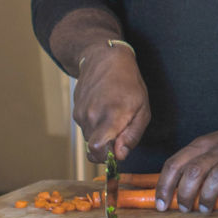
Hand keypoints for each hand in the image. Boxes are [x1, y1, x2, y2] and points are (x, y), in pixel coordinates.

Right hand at [71, 42, 149, 163]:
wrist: (105, 59)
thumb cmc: (129, 83)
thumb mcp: (143, 109)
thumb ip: (132, 135)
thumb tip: (120, 156)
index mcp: (112, 115)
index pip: (97, 148)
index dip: (106, 157)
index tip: (116, 152)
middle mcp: (92, 116)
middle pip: (94, 148)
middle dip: (107, 147)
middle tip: (121, 130)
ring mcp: (81, 113)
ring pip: (89, 138)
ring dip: (101, 134)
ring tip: (113, 114)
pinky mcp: (75, 111)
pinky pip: (85, 128)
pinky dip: (94, 125)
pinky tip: (103, 109)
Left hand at [156, 118, 217, 214]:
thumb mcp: (208, 145)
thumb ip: (191, 163)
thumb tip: (170, 190)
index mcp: (201, 145)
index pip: (175, 164)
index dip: (164, 186)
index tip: (160, 204)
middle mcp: (217, 151)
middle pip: (194, 172)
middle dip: (185, 195)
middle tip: (185, 208)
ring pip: (217, 177)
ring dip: (207, 197)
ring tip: (205, 209)